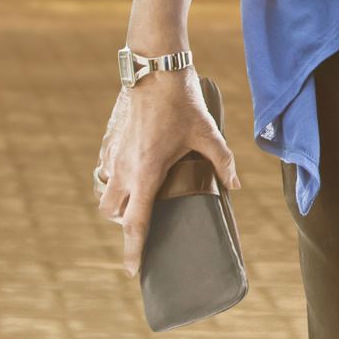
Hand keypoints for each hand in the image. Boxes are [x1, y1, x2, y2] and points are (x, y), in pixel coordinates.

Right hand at [94, 67, 240, 276]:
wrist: (154, 67)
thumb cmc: (182, 101)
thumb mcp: (208, 132)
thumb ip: (223, 161)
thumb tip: (235, 184)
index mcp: (146, 174)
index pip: (136, 224)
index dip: (134, 251)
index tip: (133, 272)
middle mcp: (123, 169)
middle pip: (113, 214)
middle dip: (125, 225)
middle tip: (146, 223)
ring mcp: (112, 155)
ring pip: (104, 194)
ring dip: (116, 203)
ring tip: (139, 199)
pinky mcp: (108, 141)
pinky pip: (103, 171)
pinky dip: (113, 179)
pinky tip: (132, 172)